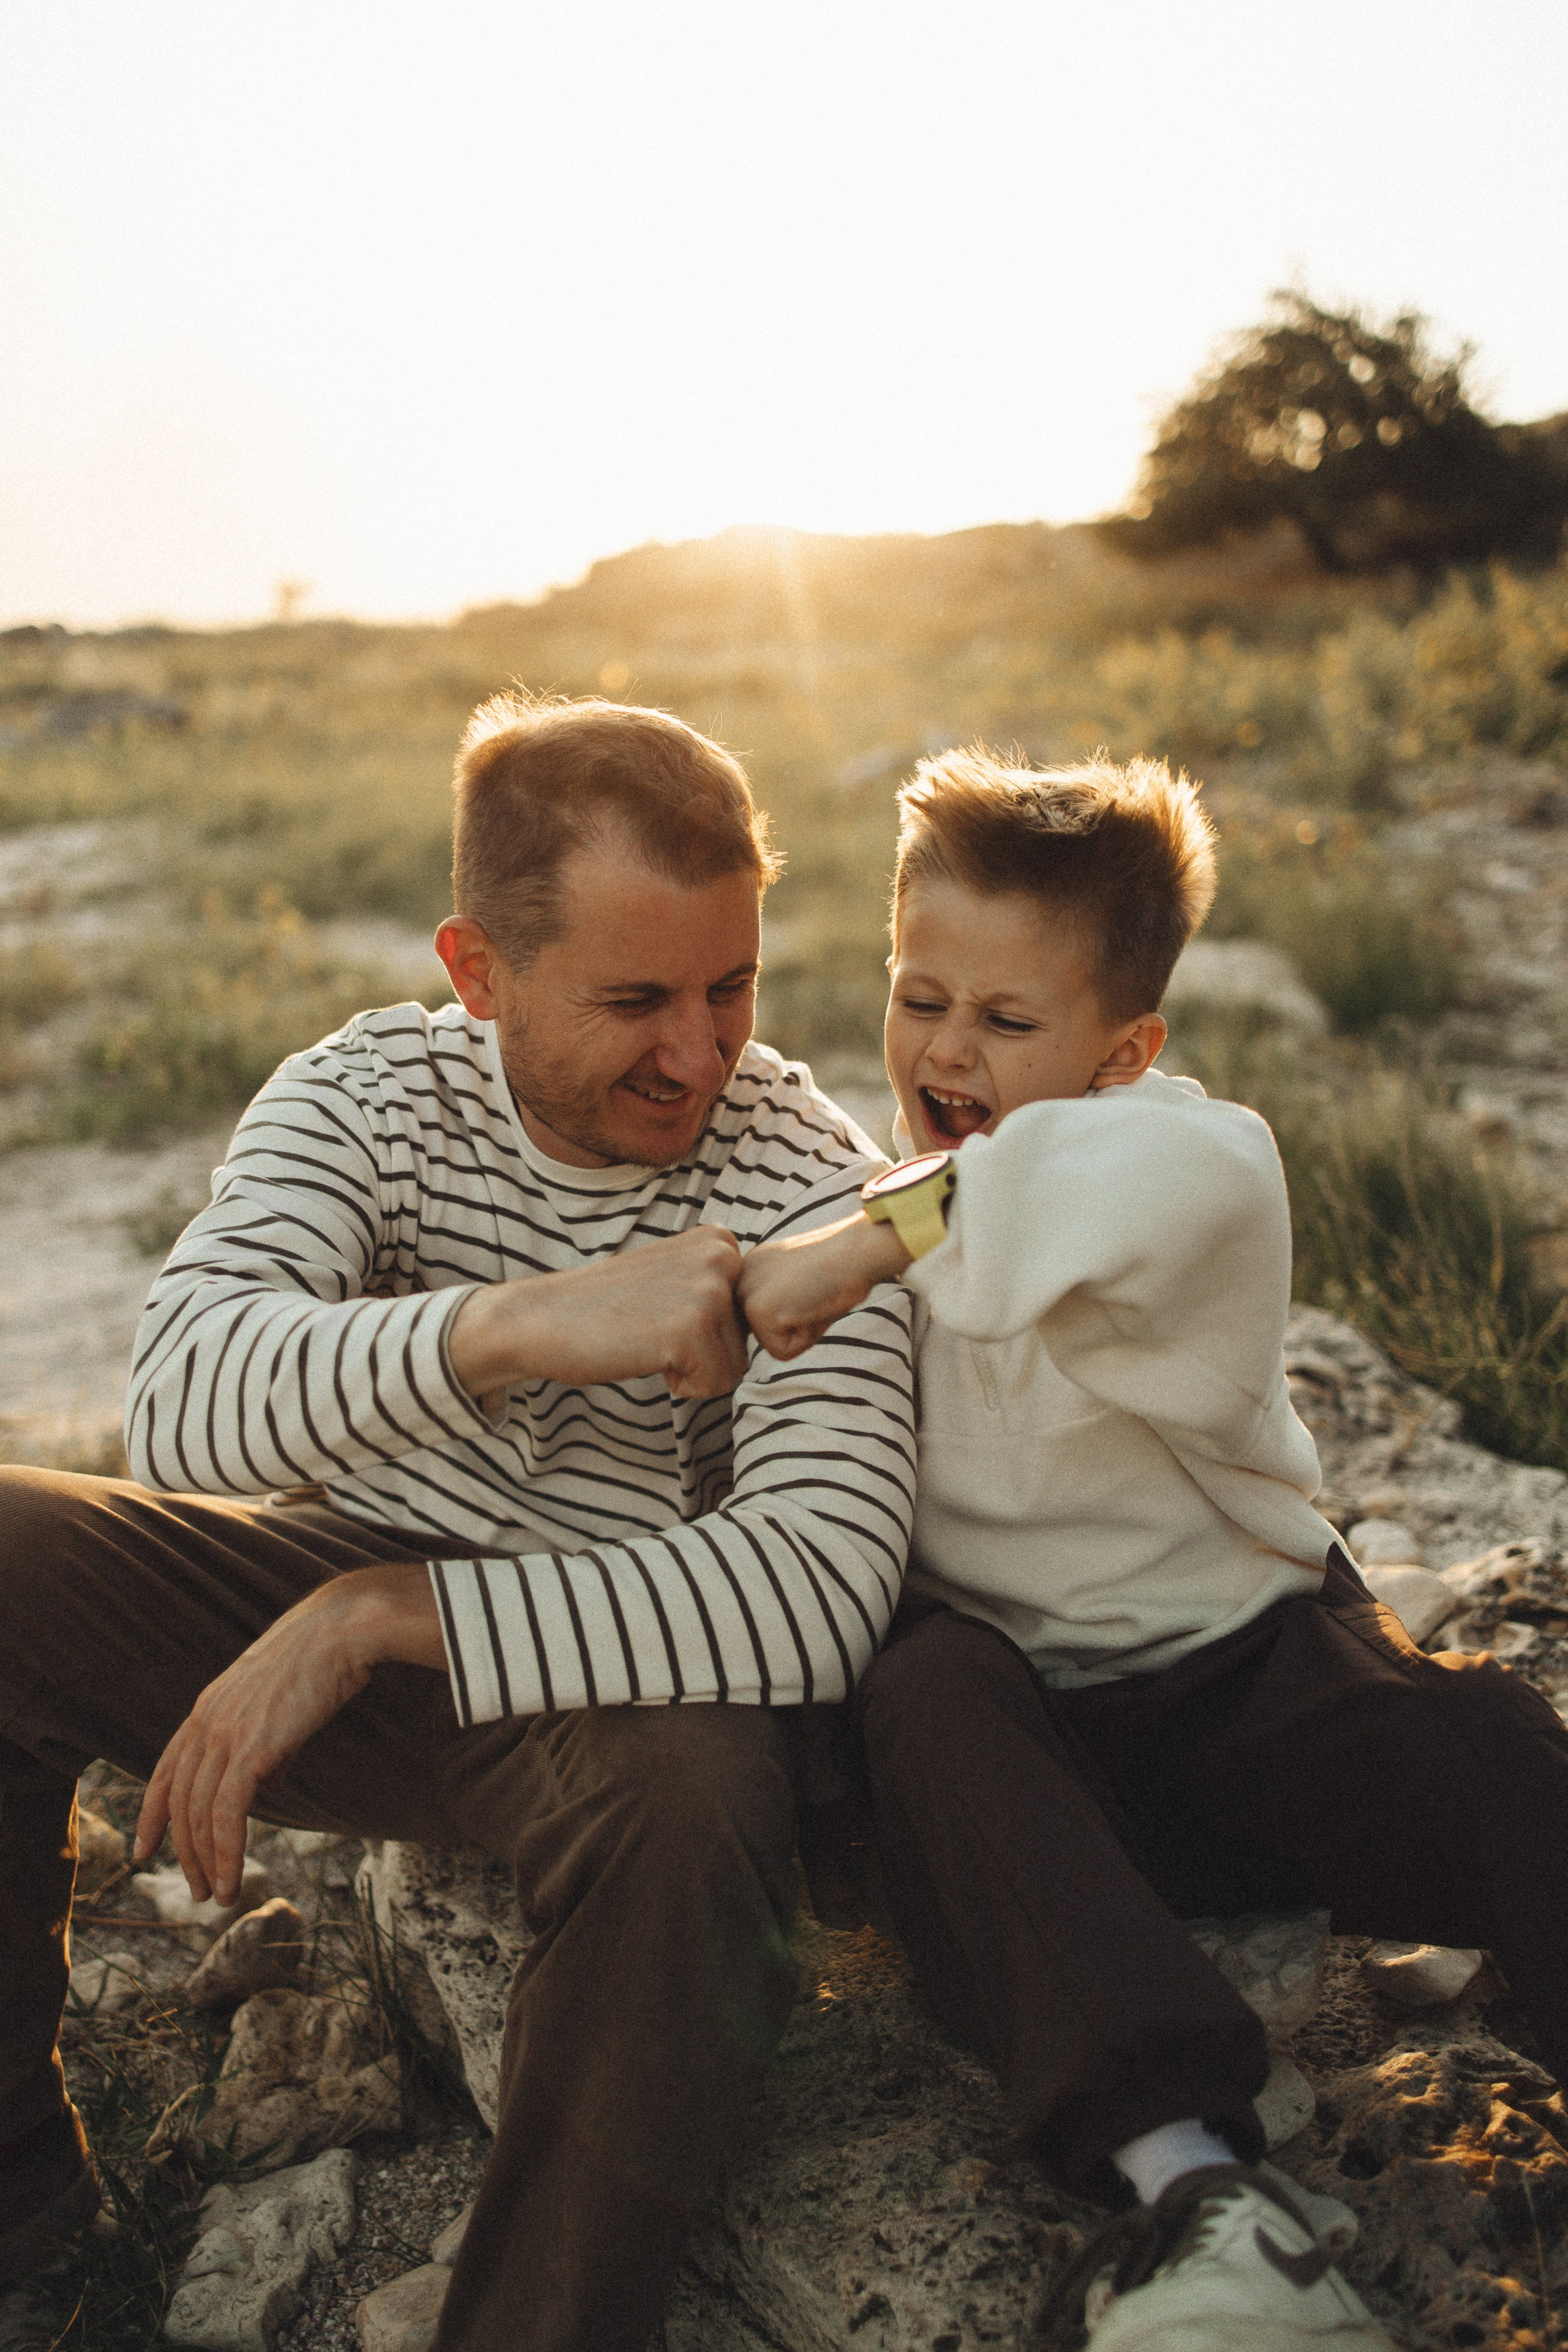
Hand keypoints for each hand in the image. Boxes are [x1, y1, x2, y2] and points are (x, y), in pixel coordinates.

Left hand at [133, 1563, 443, 1907]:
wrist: (343, 1629)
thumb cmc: (323, 1658)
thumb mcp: (279, 1699)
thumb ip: (263, 1740)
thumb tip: (266, 1781)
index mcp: (208, 1707)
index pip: (166, 1769)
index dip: (152, 1812)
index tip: (145, 1848)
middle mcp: (207, 1722)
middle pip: (180, 1801)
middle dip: (184, 1852)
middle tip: (200, 1889)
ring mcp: (225, 1735)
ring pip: (199, 1815)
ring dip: (206, 1862)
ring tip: (220, 1896)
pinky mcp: (250, 1750)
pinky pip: (226, 1815)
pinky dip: (226, 1853)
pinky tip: (233, 1880)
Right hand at [448, 1226, 747, 1400]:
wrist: (541, 1319)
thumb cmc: (607, 1308)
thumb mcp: (673, 1276)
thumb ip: (717, 1283)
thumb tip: (773, 1313)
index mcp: (720, 1240)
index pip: (748, 1318)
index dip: (706, 1333)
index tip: (661, 1312)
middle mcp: (722, 1256)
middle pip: (746, 1343)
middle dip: (702, 1353)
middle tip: (649, 1328)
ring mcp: (708, 1290)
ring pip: (734, 1368)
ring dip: (690, 1369)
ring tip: (645, 1338)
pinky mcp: (691, 1330)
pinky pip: (714, 1386)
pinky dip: (679, 1385)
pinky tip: (643, 1354)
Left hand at [738, 1213, 907, 1360]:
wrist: (856, 1250)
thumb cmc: (844, 1265)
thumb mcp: (801, 1282)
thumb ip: (781, 1301)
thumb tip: (776, 1330)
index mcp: (750, 1268)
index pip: (764, 1320)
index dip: (797, 1314)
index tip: (813, 1286)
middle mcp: (739, 1278)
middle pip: (766, 1335)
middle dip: (796, 1325)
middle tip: (815, 1292)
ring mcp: (745, 1293)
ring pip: (773, 1345)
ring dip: (802, 1331)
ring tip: (815, 1296)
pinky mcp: (758, 1311)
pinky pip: (782, 1352)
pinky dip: (806, 1338)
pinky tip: (813, 1304)